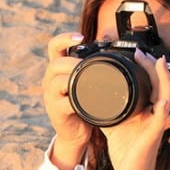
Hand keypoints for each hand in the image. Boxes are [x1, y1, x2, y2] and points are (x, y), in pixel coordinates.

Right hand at [42, 33, 92, 169]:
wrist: (75, 133)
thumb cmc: (83, 105)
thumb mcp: (85, 83)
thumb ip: (93, 68)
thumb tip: (119, 51)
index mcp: (57, 70)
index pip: (54, 47)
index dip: (65, 39)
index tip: (81, 37)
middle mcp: (50, 80)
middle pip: (56, 64)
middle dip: (73, 63)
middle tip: (92, 66)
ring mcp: (51, 97)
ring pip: (57, 81)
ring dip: (75, 79)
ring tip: (91, 81)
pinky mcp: (57, 112)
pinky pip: (66, 102)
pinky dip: (79, 100)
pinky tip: (91, 100)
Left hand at [100, 51, 169, 169]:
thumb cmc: (125, 151)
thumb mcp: (112, 123)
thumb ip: (107, 107)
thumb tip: (92, 93)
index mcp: (147, 109)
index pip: (152, 82)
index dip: (147, 66)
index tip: (135, 53)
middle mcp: (155, 113)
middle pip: (160, 83)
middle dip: (152, 65)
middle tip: (141, 52)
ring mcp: (157, 122)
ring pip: (166, 94)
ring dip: (162, 77)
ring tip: (155, 62)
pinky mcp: (155, 134)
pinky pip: (162, 117)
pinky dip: (162, 106)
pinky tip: (161, 98)